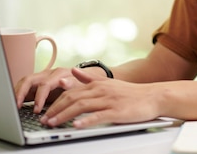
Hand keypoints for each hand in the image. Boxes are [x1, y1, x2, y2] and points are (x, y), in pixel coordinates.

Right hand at [14, 67, 84, 112]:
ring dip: (17, 92)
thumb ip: (71, 84)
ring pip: (25, 81)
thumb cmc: (82, 83)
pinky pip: (25, 86)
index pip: (44, 85)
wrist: (85, 78)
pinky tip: (16, 103)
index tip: (37, 110)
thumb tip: (63, 82)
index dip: (39, 98)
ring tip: (13, 105)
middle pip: (29, 80)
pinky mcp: (38, 83)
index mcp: (59, 73)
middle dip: (21, 92)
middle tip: (17, 106)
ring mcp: (42, 77)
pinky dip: (19, 93)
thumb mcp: (80, 85)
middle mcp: (48, 73)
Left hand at [40, 68, 160, 127]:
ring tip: (53, 123)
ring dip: (64, 115)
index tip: (45, 111)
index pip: (71, 91)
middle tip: (44, 120)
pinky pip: (98, 116)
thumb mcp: (108, 82)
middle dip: (56, 109)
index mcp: (97, 84)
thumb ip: (88, 78)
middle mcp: (101, 90)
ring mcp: (108, 100)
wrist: (153, 96)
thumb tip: (72, 71)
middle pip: (73, 98)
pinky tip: (76, 126)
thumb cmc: (131, 93)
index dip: (56, 101)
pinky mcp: (117, 111)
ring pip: (81, 107)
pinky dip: (86, 121)